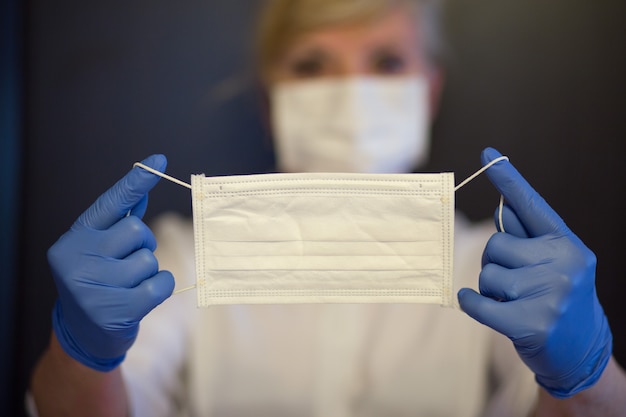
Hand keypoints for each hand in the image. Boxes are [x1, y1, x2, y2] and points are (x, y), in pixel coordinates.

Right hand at [48, 155, 174, 370]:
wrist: (82, 335)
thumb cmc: (98, 282)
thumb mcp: (99, 250)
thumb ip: (119, 223)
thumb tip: (143, 190)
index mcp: (76, 238)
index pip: (112, 202)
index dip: (137, 181)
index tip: (159, 160)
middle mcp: (78, 258)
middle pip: (137, 231)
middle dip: (143, 245)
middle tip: (128, 262)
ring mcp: (94, 286)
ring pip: (150, 260)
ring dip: (149, 271)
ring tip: (129, 285)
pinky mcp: (115, 310)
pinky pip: (161, 283)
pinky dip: (161, 287)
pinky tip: (142, 298)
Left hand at [458, 147, 611, 397]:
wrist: (582, 351)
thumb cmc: (558, 300)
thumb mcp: (553, 263)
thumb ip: (528, 238)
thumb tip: (501, 209)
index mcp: (566, 244)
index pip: (531, 204)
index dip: (507, 179)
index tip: (487, 153)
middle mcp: (563, 263)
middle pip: (495, 244)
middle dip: (494, 262)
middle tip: (512, 282)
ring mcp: (550, 294)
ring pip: (487, 273)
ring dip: (488, 287)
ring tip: (512, 301)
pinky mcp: (531, 323)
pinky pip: (478, 302)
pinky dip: (470, 302)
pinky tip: (473, 303)